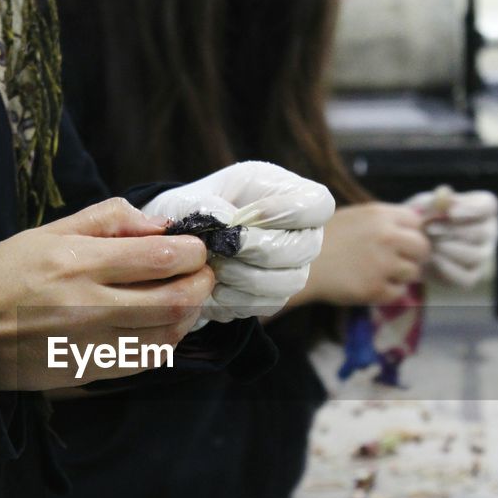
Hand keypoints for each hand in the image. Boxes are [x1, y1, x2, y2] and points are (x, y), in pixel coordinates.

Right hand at [0, 198, 214, 390]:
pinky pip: (145, 360)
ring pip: (167, 335)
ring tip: (186, 298)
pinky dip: (166, 341)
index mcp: (80, 263)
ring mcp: (92, 344)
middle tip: (202, 273)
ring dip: (189, 315)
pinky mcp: (90, 371)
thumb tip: (161, 225)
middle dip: (201, 284)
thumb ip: (110, 220)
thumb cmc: (7, 272)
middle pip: (174, 301)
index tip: (196, 247)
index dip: (193, 252)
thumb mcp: (51, 231)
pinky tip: (164, 325)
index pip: (161, 258)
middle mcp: (90, 306)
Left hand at [141, 161, 333, 320]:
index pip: (318, 203)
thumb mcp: (189, 198)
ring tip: (215, 268)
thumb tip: (226, 222)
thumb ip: (206, 206)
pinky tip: (215, 288)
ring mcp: (292, 267)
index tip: (249, 216)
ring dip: (249, 277)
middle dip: (261, 249)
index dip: (292, 212)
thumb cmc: (191, 212)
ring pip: (291, 281)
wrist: (180, 248)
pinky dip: (238, 299)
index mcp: (286, 193)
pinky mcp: (275, 296)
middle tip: (225, 248)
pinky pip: (269, 304)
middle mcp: (299, 232)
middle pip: (307, 246)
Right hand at [297, 202, 431, 306]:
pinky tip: (371, 286)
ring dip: (401, 276)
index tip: (404, 242)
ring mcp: (384, 264)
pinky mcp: (376, 289)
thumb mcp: (355, 217)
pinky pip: (398, 293)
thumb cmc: (322, 238)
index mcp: (381, 215)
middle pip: (422, 248)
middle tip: (400, 262)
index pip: (416, 223)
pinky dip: (388, 292)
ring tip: (381, 274)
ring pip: (413, 273)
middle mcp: (388, 237)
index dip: (411, 233)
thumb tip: (408, 231)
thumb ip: (382, 222)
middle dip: (414, 256)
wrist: (300, 264)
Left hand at [408, 187, 497, 287]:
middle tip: (429, 229)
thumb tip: (444, 195)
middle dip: (452, 231)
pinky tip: (431, 260)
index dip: (471, 210)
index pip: (488, 206)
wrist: (414, 249)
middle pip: (481, 232)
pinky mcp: (471, 277)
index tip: (450, 212)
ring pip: (475, 255)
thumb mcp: (425, 205)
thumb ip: (434, 200)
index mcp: (484, 208)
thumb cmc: (425, 219)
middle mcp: (490, 232)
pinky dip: (446, 268)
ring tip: (428, 244)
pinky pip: (465, 277)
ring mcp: (483, 256)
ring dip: (448, 249)